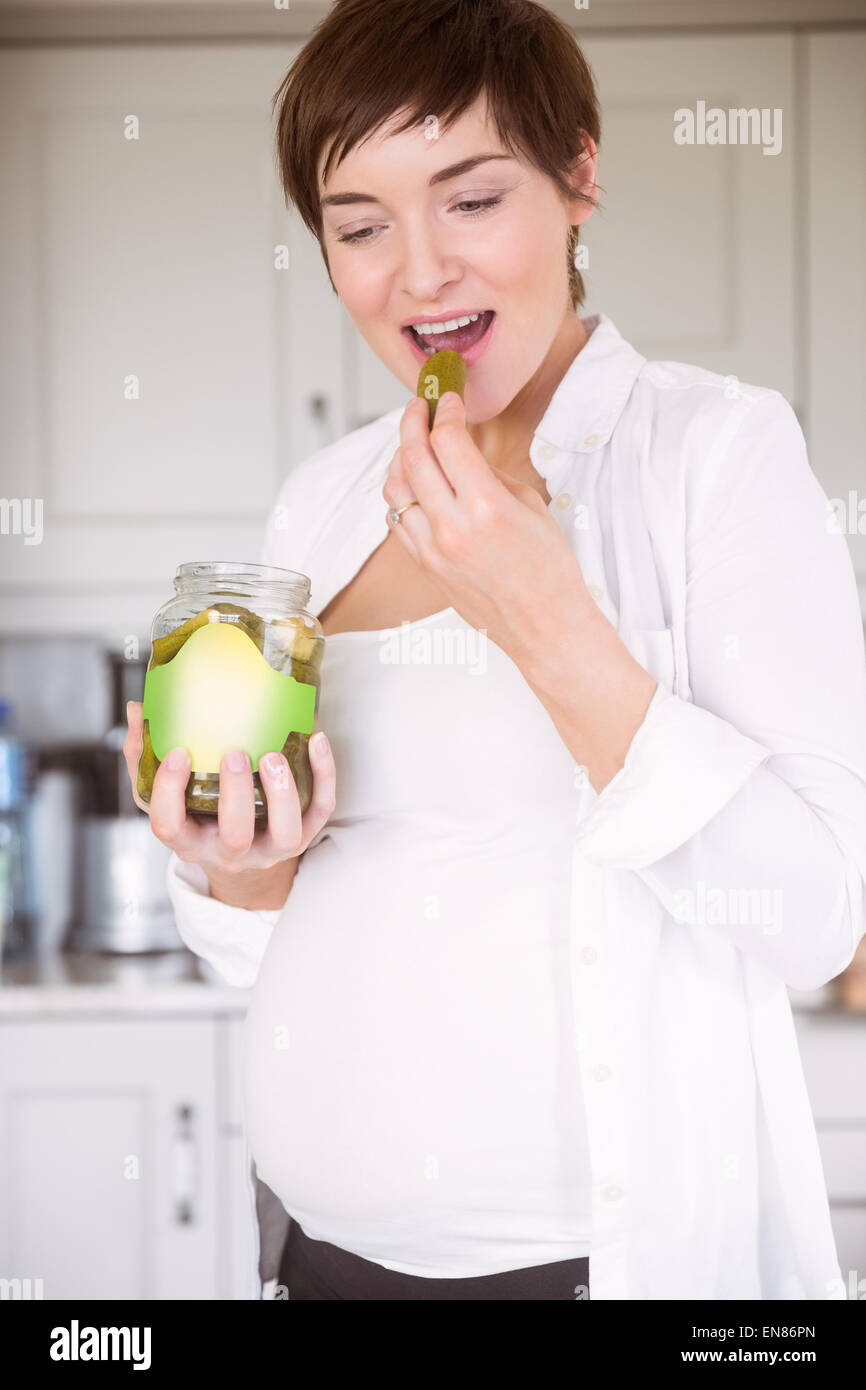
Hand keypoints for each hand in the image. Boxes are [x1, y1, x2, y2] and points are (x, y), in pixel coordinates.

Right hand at [123, 701, 335, 903]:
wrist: (246, 855)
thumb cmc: (200, 817)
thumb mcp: (167, 796)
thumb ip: (146, 757)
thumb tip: (137, 709)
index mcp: (190, 840)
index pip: (169, 825)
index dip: (171, 792)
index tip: (179, 752)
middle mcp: (230, 852)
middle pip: (234, 836)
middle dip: (236, 795)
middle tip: (236, 753)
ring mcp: (270, 848)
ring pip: (285, 835)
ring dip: (283, 794)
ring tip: (275, 754)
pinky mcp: (305, 835)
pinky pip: (320, 810)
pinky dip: (324, 776)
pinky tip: (317, 740)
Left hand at [382, 392, 591, 663]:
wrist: (546, 627)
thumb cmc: (550, 570)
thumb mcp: (531, 506)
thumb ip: (491, 474)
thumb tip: (463, 452)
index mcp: (486, 506)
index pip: (447, 440)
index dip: (444, 410)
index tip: (447, 400)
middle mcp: (452, 527)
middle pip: (412, 456)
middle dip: (412, 421)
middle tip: (419, 406)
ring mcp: (433, 549)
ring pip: (395, 489)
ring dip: (401, 458)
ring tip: (414, 445)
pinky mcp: (426, 567)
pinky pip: (398, 521)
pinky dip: (401, 497)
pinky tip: (415, 488)